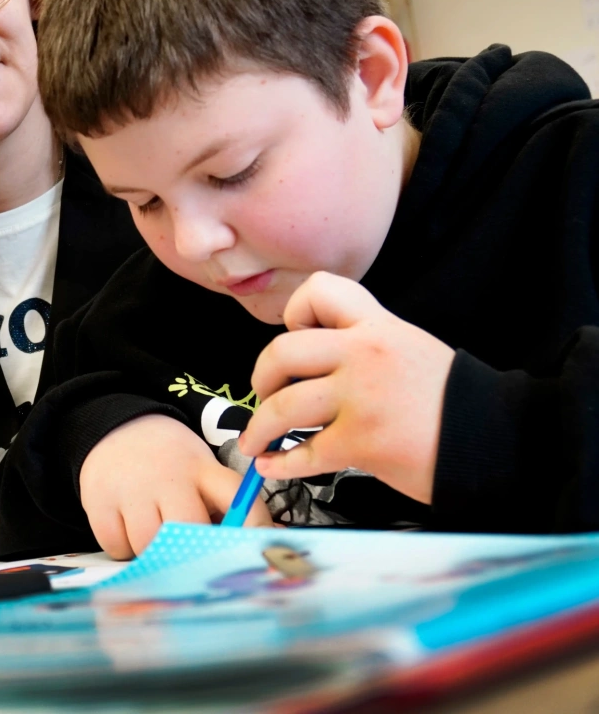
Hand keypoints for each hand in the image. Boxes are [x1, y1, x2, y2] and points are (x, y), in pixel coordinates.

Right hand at [80, 414, 272, 559]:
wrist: (115, 428)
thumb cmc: (168, 462)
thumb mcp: (198, 468)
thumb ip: (219, 505)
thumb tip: (246, 549)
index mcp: (201, 468)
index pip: (236, 495)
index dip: (252, 524)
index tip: (256, 548)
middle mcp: (167, 476)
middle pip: (187, 529)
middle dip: (188, 547)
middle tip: (183, 547)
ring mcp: (130, 488)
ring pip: (148, 545)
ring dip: (151, 552)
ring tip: (151, 532)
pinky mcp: (98, 500)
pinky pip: (117, 547)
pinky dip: (123, 547)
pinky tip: (126, 526)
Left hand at [242, 271, 454, 503]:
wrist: (500, 438)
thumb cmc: (452, 398)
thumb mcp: (409, 346)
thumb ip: (364, 343)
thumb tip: (312, 362)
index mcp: (376, 325)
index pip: (318, 290)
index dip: (296, 312)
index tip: (297, 336)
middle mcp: (363, 354)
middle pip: (282, 352)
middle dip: (261, 377)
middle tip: (265, 394)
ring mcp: (360, 398)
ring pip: (283, 407)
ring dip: (259, 428)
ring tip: (255, 439)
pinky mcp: (362, 443)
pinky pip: (303, 453)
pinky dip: (280, 464)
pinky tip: (273, 466)